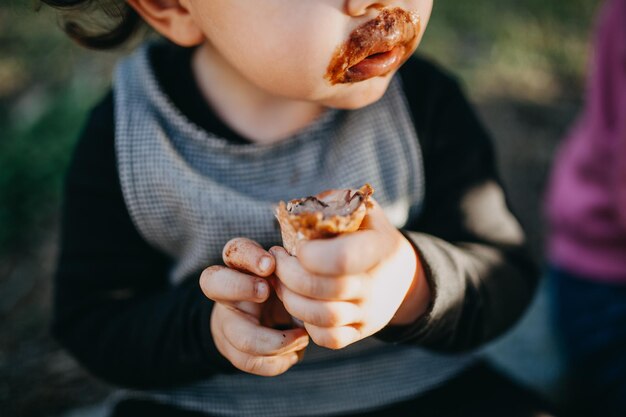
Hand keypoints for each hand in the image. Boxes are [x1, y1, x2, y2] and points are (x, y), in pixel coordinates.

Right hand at [200, 238, 308, 375]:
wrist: (267, 321)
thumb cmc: (285, 289)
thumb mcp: (290, 276)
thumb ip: (297, 272)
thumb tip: (316, 276)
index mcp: (243, 265)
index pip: (236, 251)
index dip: (248, 256)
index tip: (270, 264)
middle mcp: (228, 291)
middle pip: (213, 282)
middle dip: (239, 286)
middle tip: (266, 291)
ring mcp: (228, 322)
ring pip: (240, 337)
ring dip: (275, 342)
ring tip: (302, 338)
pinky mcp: (232, 350)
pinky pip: (250, 361)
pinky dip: (277, 362)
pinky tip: (295, 354)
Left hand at [270, 201, 429, 349]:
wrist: (403, 276)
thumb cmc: (371, 235)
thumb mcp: (362, 210)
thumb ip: (333, 203)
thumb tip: (296, 210)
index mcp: (378, 249)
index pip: (341, 259)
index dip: (310, 254)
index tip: (297, 246)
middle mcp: (375, 285)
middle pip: (323, 289)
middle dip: (288, 274)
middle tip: (276, 260)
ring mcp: (369, 313)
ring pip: (322, 317)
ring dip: (290, 299)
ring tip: (280, 281)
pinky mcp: (360, 332)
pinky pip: (329, 339)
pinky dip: (306, 323)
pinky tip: (299, 303)